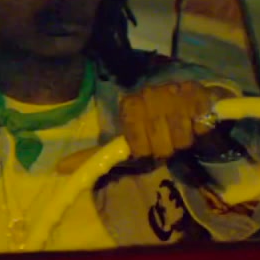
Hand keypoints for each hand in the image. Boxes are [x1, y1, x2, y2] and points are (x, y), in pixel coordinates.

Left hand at [55, 81, 235, 173]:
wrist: (191, 111)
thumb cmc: (154, 131)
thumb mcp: (124, 144)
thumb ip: (93, 157)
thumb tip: (59, 168)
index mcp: (130, 104)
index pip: (134, 136)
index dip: (142, 148)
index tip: (147, 150)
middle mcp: (151, 93)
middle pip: (158, 140)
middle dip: (164, 148)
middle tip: (166, 143)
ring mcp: (176, 91)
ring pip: (179, 135)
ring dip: (182, 142)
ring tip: (181, 134)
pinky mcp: (200, 93)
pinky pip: (200, 125)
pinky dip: (199, 132)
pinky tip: (195, 124)